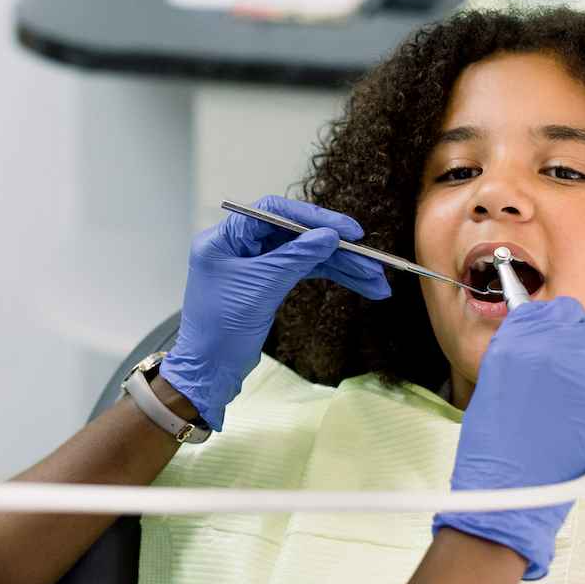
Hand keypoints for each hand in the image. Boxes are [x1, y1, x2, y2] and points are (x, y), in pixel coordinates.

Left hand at [159, 196, 390, 430]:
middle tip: (372, 259)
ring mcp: (254, 265)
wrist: (208, 371)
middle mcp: (239, 246)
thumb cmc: (220, 330)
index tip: (347, 231)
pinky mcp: (267, 284)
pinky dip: (331, 278)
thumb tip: (328, 236)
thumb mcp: (260, 288)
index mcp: (225, 238)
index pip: (274, 211)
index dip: (313, 217)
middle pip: (296, 234)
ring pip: (305, 255)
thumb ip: (294, 258)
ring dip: (342, 267)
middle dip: (336, 249)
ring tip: (376, 281)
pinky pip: (304, 272)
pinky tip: (361, 284)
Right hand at [432, 296, 584, 579]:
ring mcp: (576, 364)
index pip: (548, 309)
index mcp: (512, 343)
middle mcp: (545, 345)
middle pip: (581, 323)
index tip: (554, 342)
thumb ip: (522, 359)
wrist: (507, 487)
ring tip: (573, 403)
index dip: (555, 328)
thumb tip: (548, 350)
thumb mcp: (495, 386)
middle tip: (566, 377)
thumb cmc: (493, 449)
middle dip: (577, 346)